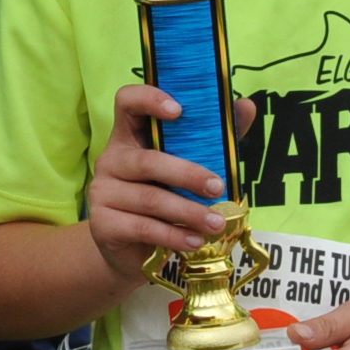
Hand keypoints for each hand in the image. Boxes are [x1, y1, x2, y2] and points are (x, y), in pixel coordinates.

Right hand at [85, 83, 256, 281]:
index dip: (149, 99)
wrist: (129, 250)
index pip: (127, 102)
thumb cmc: (163, 198)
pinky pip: (143, 228)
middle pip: (147, 160)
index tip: (178, 110)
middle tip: (218, 187)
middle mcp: (111, 159)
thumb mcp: (187, 167)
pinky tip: (195, 242)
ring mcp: (102, 192)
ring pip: (149, 198)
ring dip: (189, 212)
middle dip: (187, 174)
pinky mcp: (103, 224)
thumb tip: (247, 106)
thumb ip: (215, 138)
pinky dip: (174, 236)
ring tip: (217, 224)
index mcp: (129, 136)